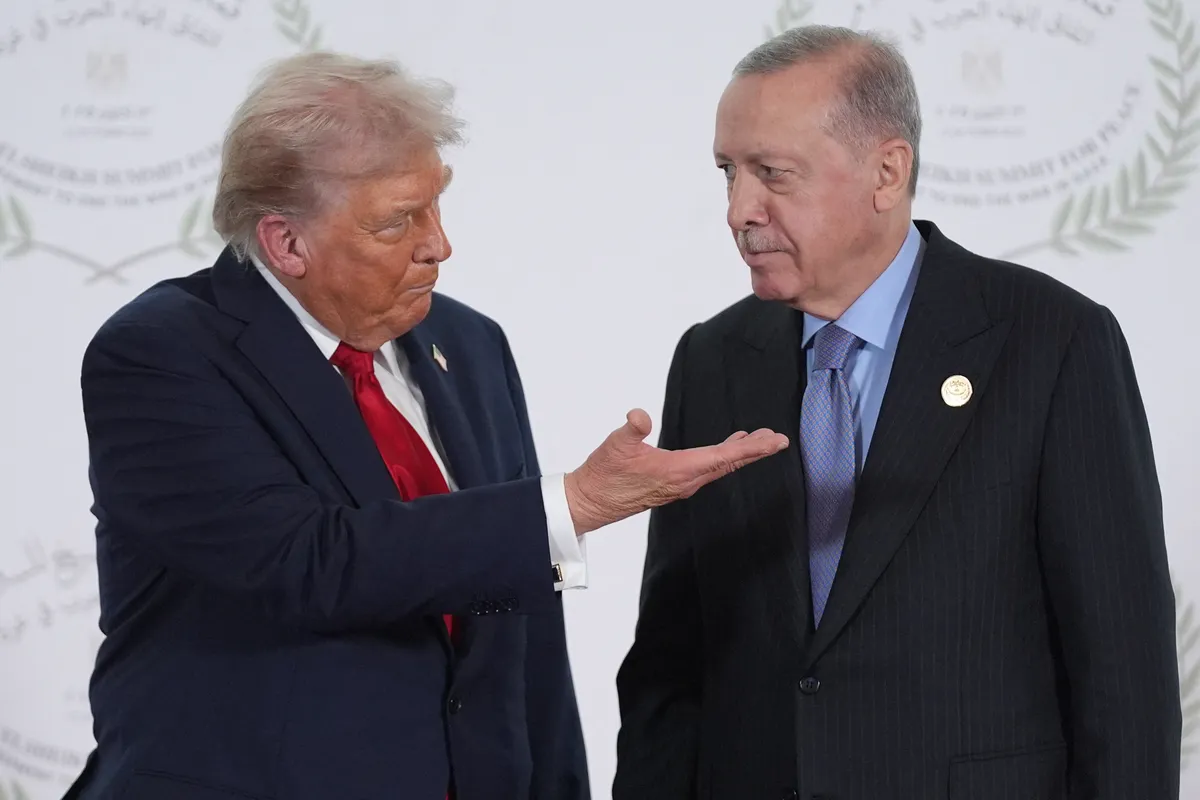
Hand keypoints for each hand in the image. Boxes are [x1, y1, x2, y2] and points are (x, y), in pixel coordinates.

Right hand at [563, 408, 787, 534]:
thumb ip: (631, 429)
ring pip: (719, 467)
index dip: (751, 448)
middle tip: (778, 439)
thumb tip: (639, 416)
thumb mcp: (615, 445)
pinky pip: (708, 470)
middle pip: (728, 464)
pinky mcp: (674, 483)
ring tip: (760, 440)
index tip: (773, 442)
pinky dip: (724, 457)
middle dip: (755, 451)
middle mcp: (686, 481)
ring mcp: (681, 484)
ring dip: (741, 454)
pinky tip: (728, 448)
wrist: (591, 501)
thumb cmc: (603, 474)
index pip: (723, 457)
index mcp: (678, 471)